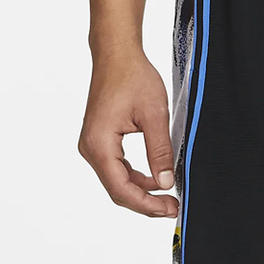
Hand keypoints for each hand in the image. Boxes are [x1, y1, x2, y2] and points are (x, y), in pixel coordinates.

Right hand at [78, 47, 178, 216]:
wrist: (117, 55)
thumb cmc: (133, 77)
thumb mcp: (155, 116)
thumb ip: (160, 152)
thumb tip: (166, 183)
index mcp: (100, 144)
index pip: (122, 189)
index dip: (147, 204)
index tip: (170, 208)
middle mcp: (90, 148)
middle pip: (117, 190)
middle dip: (146, 203)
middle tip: (173, 207)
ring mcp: (93, 146)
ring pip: (118, 181)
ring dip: (142, 192)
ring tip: (169, 197)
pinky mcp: (101, 141)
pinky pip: (117, 169)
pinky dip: (137, 178)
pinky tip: (158, 179)